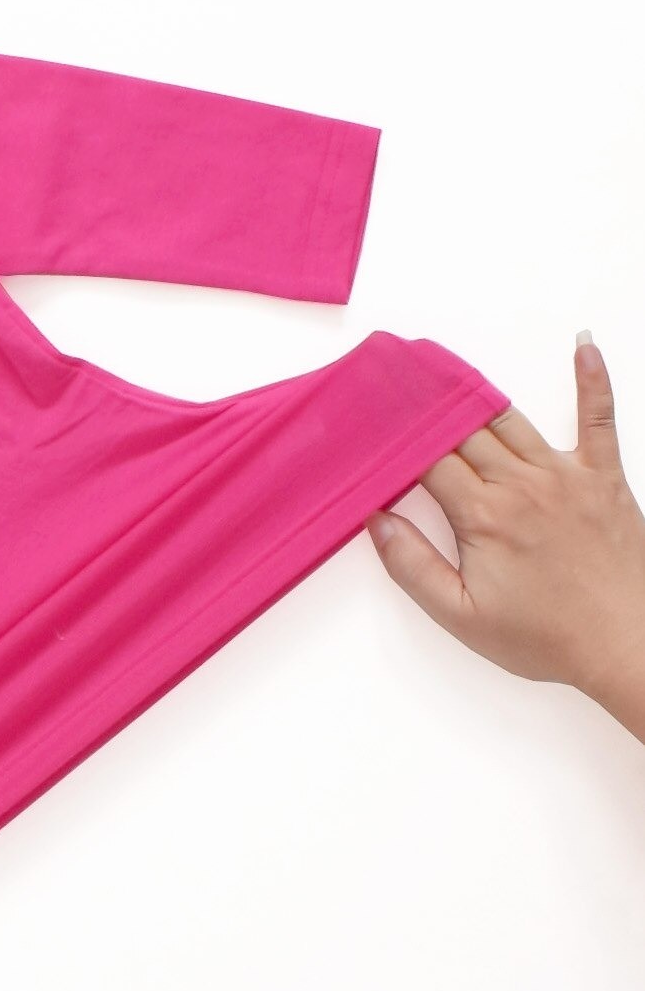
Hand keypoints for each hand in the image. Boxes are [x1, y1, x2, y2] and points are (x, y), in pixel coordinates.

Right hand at [365, 332, 644, 739]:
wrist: (627, 645)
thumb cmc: (545, 637)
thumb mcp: (461, 614)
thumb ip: (412, 564)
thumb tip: (377, 519)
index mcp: (483, 516)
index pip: (427, 461)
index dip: (396, 441)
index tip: (372, 421)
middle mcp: (522, 484)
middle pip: (463, 434)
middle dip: (426, 410)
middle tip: (397, 382)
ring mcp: (567, 475)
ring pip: (511, 421)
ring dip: (477, 394)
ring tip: (447, 369)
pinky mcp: (604, 478)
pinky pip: (598, 417)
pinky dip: (592, 378)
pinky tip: (582, 345)